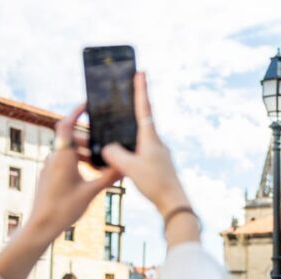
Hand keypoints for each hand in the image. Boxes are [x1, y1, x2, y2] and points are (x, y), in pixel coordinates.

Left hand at [25, 104, 118, 241]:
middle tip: (106, 144)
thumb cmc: (64, 208)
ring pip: (69, 152)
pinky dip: (78, 162)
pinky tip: (90, 175)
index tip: (87, 105)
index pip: (66, 125)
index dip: (75, 112)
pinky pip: (65, 162)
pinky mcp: (49, 176)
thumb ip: (108, 177)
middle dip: (88, 139)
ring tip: (102, 163)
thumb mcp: (91, 192)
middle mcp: (54, 158)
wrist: (42, 225)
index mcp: (63, 156)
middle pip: (71, 139)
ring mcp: (50, 167)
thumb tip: (125, 167)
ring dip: (85, 153)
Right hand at [101, 72, 189, 214]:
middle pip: (140, 120)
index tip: (141, 72)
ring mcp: (156, 154)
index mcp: (150, 138)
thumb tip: (107, 147)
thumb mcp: (130, 167)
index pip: (144, 108)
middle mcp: (155, 143)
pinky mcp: (155, 165)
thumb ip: (115, 154)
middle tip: (123, 94)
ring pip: (136, 138)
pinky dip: (127, 150)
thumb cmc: (155, 183)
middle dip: (130, 108)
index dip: (141, 90)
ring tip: (111, 130)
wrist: (173, 203)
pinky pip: (137, 152)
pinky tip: (118, 155)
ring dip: (124, 133)